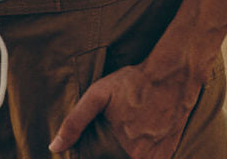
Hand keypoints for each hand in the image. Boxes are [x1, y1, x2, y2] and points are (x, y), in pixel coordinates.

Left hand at [49, 64, 200, 158]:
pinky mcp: (168, 155)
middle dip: (108, 151)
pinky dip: (140, 152)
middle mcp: (139, 158)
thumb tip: (55, 147)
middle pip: (114, 158)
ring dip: (122, 151)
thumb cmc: (133, 83)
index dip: (93, 153)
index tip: (94, 144)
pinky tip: (140, 132)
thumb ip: (75, 122)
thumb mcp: (99, 94)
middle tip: (114, 129)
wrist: (172, 75)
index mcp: (121, 151)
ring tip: (126, 128)